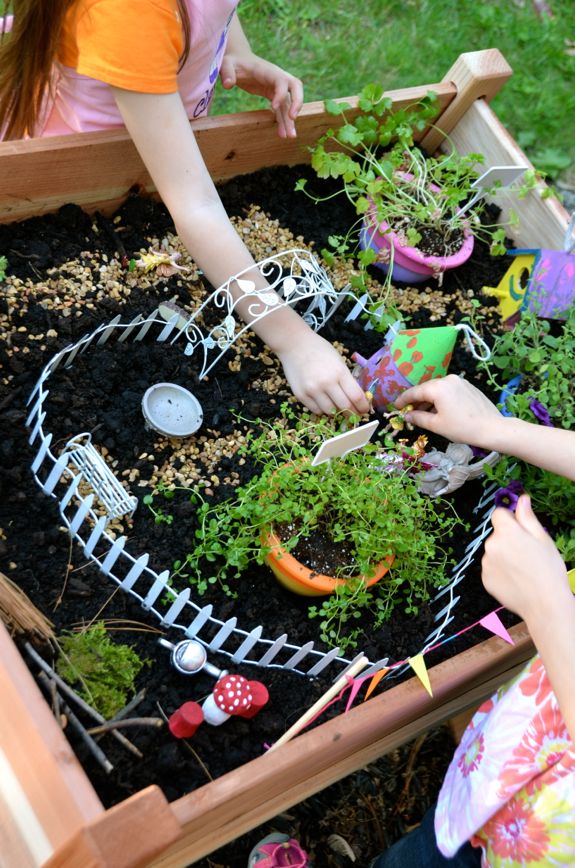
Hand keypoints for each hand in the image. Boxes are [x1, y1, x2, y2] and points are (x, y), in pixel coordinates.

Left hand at [220, 52, 302, 137]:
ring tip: (290, 137)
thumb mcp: (226, 63)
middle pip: (296, 88)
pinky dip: (282, 121)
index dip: (281, 93)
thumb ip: (227, 72)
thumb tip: (228, 85)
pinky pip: (282, 110)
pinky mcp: (273, 96)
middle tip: (292, 118)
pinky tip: (282, 134)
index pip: (282, 81)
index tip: (274, 107)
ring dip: (290, 120)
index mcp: (268, 70)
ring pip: (289, 104)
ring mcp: (277, 88)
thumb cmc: (233, 61)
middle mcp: (277, 78)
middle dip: (297, 103)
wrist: (239, 60)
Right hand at [277, 330, 370, 415]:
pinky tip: (324, 402)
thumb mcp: (339, 361)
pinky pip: (316, 410)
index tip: (365, 410)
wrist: (294, 345)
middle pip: (345, 407)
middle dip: (352, 413)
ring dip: (336, 411)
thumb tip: (357, 399)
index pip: (356, 397)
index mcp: (339, 372)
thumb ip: (347, 380)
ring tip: (337, 405)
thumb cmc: (320, 350)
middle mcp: (326, 383)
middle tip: (354, 413)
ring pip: (330, 411)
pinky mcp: (300, 395)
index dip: (363, 407)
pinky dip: (322, 409)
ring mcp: (312, 390)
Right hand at [394, 374, 502, 448]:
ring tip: (423, 414)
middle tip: (408, 411)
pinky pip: (449, 390)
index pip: (415, 392)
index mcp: (438, 388)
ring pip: (438, 390)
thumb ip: (418, 418)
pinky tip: (440, 410)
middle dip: (417, 400)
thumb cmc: (462, 428)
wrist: (492, 428)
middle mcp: (448, 379)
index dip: (403, 399)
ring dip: (429, 400)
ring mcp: (460, 381)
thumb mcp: (436, 425)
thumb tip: (407, 416)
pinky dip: (441, 399)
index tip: (395, 406)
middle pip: (427, 389)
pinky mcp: (468, 386)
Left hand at [482, 494, 569, 625]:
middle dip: (509, 539)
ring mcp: (486, 563)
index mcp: (506, 532)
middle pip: (497, 534)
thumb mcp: (543, 539)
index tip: (523, 531)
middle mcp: (491, 545)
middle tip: (528, 554)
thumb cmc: (549, 570)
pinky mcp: (485, 579)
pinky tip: (516, 580)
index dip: (511, 520)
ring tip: (523, 570)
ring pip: (494, 552)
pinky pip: (492, 568)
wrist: (545, 605)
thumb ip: (527, 517)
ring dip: (504, 556)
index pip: (499, 513)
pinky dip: (501, 572)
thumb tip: (521, 498)